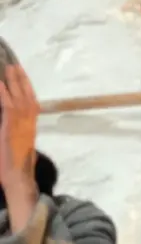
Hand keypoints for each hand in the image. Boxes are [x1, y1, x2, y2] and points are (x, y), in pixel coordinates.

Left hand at [0, 65, 38, 231]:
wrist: (17, 179)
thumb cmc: (13, 167)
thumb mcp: (13, 146)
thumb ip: (12, 133)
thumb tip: (9, 125)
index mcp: (30, 128)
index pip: (32, 104)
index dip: (27, 89)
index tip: (23, 76)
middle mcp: (29, 124)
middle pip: (28, 97)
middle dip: (22, 81)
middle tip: (15, 64)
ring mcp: (21, 126)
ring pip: (19, 99)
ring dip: (14, 82)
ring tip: (10, 67)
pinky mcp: (10, 129)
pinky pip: (8, 107)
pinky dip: (4, 94)